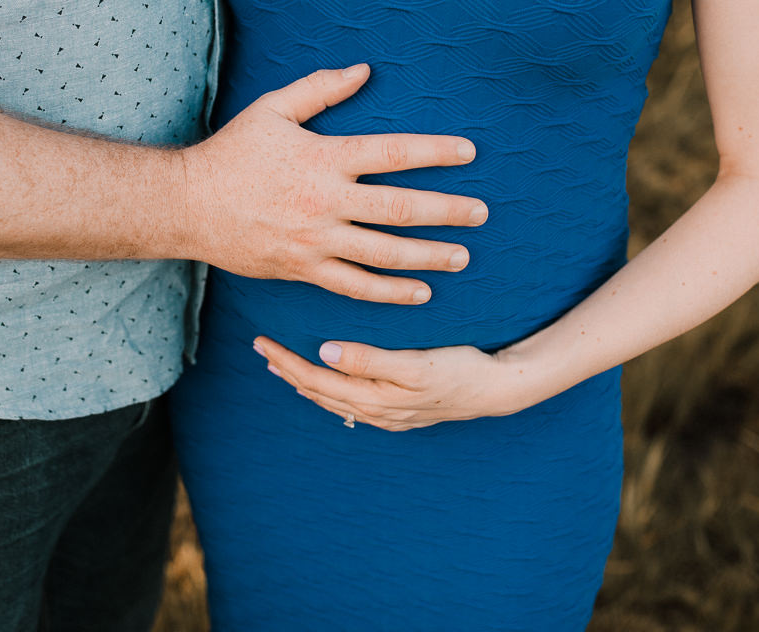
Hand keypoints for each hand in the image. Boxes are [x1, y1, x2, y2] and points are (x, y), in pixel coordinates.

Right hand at [180, 64, 488, 304]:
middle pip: (400, 209)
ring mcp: (315, 240)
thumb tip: (363, 70)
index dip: (435, 152)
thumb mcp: (272, 109)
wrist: (186, 205)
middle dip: (446, 212)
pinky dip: (389, 292)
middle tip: (480, 214)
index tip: (469, 153)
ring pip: (383, 254)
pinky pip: (354, 286)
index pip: (393, 153)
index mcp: (324, 159)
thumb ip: (320, 90)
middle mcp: (325, 202)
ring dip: (427, 257)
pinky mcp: (302, 269)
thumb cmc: (232, 153)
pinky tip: (418, 292)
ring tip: (461, 257)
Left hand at [253, 335, 551, 430]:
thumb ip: (369, 360)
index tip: (263, 343)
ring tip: (282, 367)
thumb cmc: (458, 368)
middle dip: (288, 370)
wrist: (497, 389)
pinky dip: (329, 391)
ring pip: (332, 400)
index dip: (287, 361)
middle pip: (319, 392)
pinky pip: (350, 403)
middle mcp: (374, 412)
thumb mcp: (415, 363)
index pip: (317, 380)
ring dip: (305, 382)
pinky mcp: (399, 410)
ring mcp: (387, 415)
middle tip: (262, 349)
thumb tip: (324, 352)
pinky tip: (326, 383)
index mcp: (373, 399)